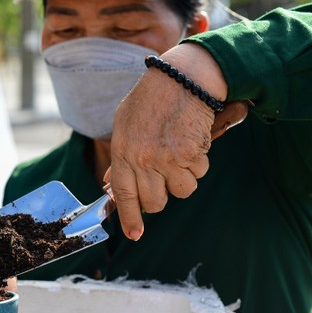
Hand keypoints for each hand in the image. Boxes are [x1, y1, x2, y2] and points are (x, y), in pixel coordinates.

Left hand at [108, 43, 227, 239]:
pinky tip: (191, 141)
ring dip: (183, 178)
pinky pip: (198, 173)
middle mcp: (143, 160)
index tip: (134, 234)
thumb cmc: (151, 100)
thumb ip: (121, 158)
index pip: (124, 195)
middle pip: (155, 202)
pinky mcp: (191, 154)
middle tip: (164, 177)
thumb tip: (113, 187)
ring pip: (181, 191)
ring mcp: (167, 158)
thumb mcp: (124, 126)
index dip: (130, 218)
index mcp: (122, 152)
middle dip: (161, 196)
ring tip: (178, 152)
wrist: (180, 79)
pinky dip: (198, 163)